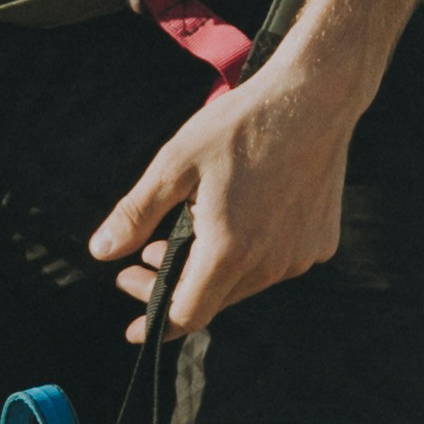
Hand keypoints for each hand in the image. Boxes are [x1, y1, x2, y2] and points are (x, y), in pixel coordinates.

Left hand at [85, 52, 359, 341]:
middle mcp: (270, 264)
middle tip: (145, 255)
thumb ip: (137, 214)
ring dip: (211, 268)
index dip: (156, 323)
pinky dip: (250, 253)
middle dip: (174, 286)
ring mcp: (300, 256)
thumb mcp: (176, 164)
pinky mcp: (321, 243)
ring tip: (187, 230)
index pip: (187, 314)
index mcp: (230, 251)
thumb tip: (102, 253)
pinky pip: (277, 263)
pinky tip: (238, 217)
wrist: (314, 97)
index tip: (133, 326)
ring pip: (245, 283)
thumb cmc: (241, 126)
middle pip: (214, 300)